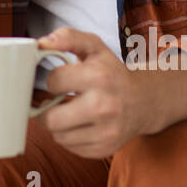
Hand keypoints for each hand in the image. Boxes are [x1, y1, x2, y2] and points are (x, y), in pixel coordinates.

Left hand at [34, 27, 151, 158]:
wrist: (144, 102)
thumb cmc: (112, 72)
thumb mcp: (95, 47)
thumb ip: (68, 37)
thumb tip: (42, 43)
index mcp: (99, 77)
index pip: (54, 82)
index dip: (52, 81)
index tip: (58, 81)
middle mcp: (103, 106)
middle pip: (51, 119)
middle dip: (45, 110)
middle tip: (50, 103)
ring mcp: (106, 131)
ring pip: (58, 136)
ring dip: (56, 124)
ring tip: (65, 112)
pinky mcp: (105, 148)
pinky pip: (70, 147)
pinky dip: (68, 137)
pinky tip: (77, 124)